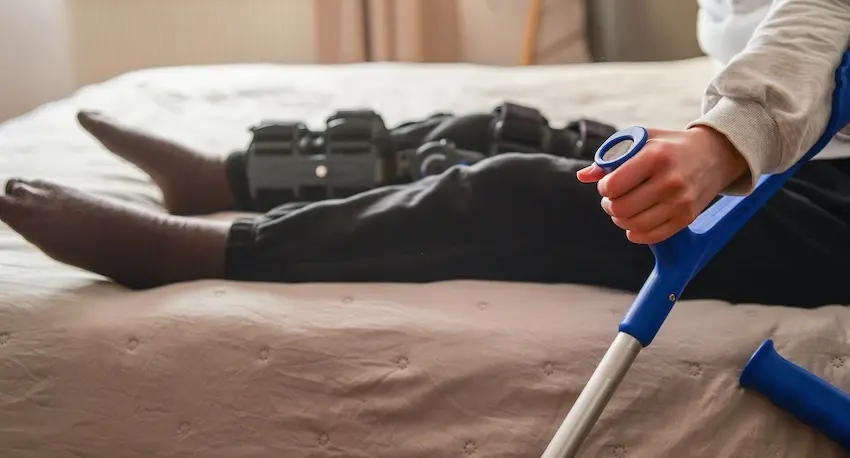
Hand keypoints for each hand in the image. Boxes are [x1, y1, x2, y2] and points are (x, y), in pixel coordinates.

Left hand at [576, 126, 748, 244]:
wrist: (713, 155)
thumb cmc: (669, 146)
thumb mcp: (642, 140)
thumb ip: (610, 157)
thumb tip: (582, 176)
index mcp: (655, 157)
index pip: (614, 185)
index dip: (603, 188)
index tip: (607, 184)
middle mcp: (670, 181)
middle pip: (620, 208)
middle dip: (609, 205)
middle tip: (612, 199)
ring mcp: (680, 202)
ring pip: (633, 225)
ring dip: (620, 219)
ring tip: (623, 209)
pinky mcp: (686, 218)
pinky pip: (651, 236)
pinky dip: (635, 233)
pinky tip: (634, 221)